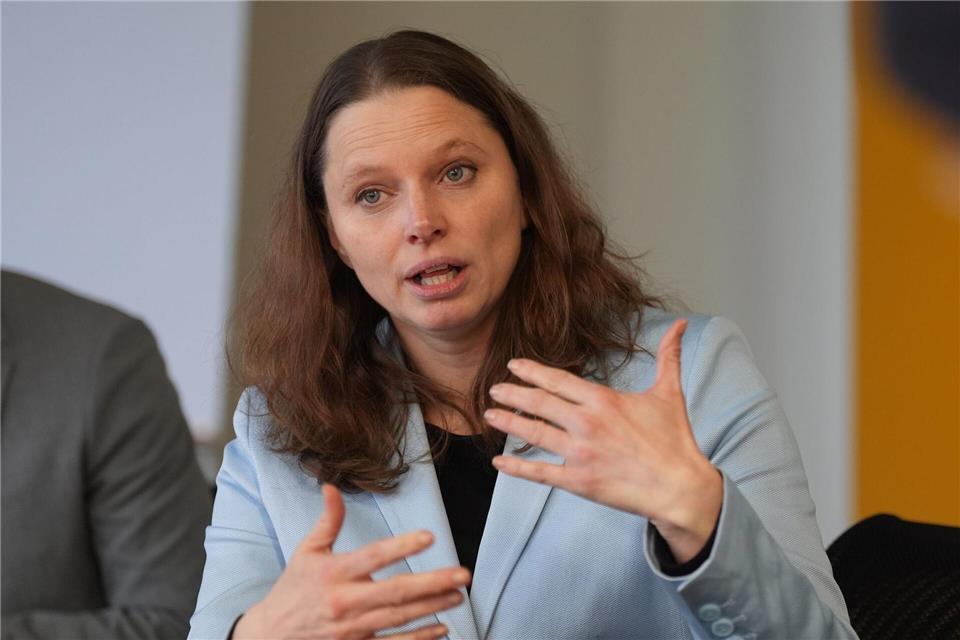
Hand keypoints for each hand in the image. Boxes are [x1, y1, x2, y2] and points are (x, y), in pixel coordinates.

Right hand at [235, 484, 469, 639]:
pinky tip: (442, 629)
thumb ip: (328, 521)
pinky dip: (419, 638)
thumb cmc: (293, 589)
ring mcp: (353, 629)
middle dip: (433, 583)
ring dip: (433, 607)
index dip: (402, 547)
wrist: (270, 635)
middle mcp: (346, 601)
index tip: (429, 537)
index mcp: (334, 573)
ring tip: (458, 596)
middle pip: (396, 591)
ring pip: (400, 618)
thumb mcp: (306, 551)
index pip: (374, 556)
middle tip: (462, 574)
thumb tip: (331, 487)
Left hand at [484, 318, 721, 562]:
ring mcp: (580, 454)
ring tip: (490, 415)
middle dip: (513, 394)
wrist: (681, 488)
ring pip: (534, 434)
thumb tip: (680, 324)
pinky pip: (540, 473)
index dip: (532, 371)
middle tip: (493, 389)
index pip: (558, 380)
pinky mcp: (579, 481)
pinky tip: (499, 463)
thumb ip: (669, 356)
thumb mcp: (670, 393)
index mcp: (603, 400)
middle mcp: (586, 424)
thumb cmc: (674, 441)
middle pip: (539, 403)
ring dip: (509, 423)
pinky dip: (517, 468)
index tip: (513, 366)